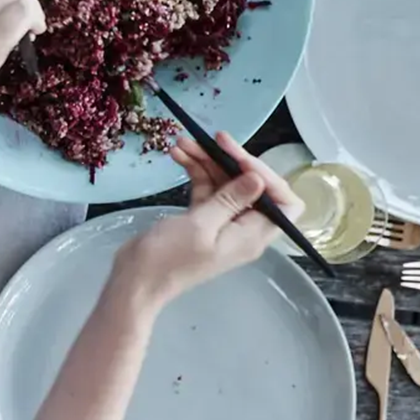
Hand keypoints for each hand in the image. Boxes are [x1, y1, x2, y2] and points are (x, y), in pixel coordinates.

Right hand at [110, 131, 292, 306]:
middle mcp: (242, 228)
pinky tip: (178, 156)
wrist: (135, 281)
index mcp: (252, 235)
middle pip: (252, 187)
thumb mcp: (200, 225)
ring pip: (226, 184)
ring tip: (182, 143)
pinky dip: (195, 172)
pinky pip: (207, 189)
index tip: (239, 158)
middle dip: (232, 160)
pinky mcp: (201, 219)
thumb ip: (231, 200)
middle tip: (211, 139)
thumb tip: (259, 179)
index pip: (283, 202)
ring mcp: (221, 223)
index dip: (269, 177)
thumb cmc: (167, 258)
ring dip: (208, 161)